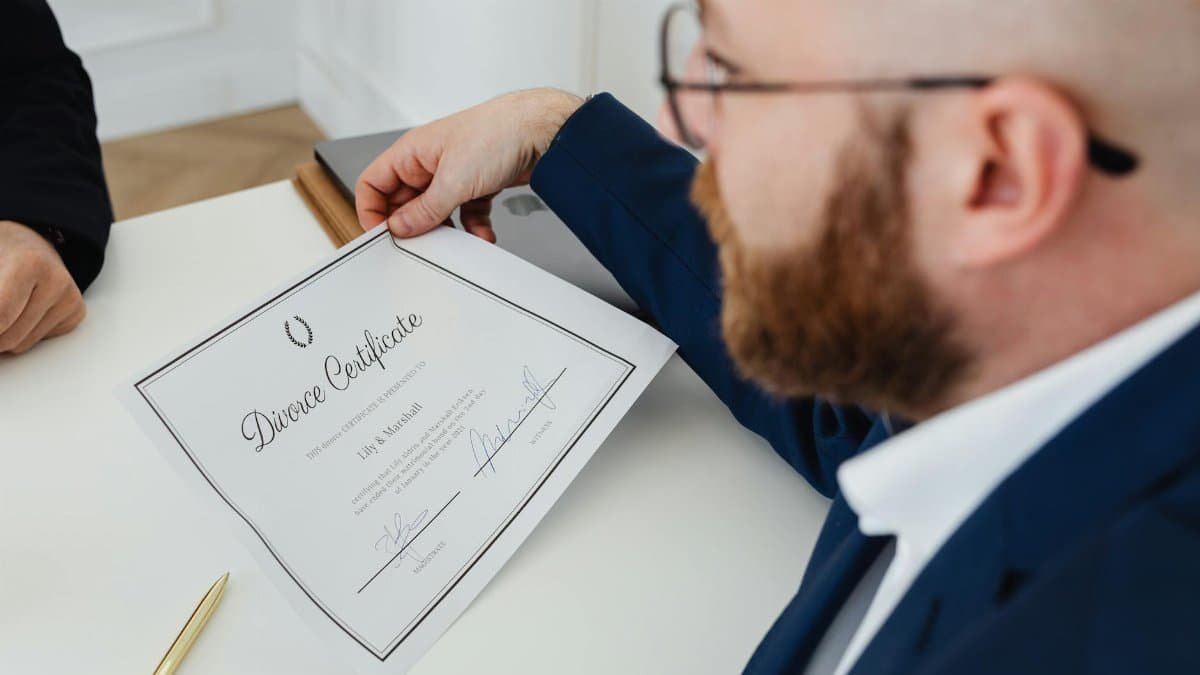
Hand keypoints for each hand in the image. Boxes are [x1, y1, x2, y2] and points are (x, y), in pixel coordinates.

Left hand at [0, 220, 85, 354]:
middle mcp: (57, 281)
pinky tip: (21, 310)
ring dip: (5, 335)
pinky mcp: (76, 312)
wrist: (25, 241)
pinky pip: (38, 340)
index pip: (1, 316)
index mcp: (30, 263)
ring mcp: (70, 298)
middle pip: (11, 336)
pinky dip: (22, 333)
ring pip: (23, 344)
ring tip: (1, 311)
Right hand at [356, 88, 583, 241]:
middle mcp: (429, 162)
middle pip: (404, 202)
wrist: (543, 132)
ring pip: (436, 211)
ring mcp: (454, 174)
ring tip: (453, 243)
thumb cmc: (497, 134)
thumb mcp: (452, 181)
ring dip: (444, 230)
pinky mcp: (477, 185)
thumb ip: (424, 210)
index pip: (374, 183)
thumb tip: (400, 227)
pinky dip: (473, 227)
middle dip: (412, 226)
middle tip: (420, 245)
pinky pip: (465, 213)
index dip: (372, 210)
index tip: (382, 235)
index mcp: (412, 152)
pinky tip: (483, 235)